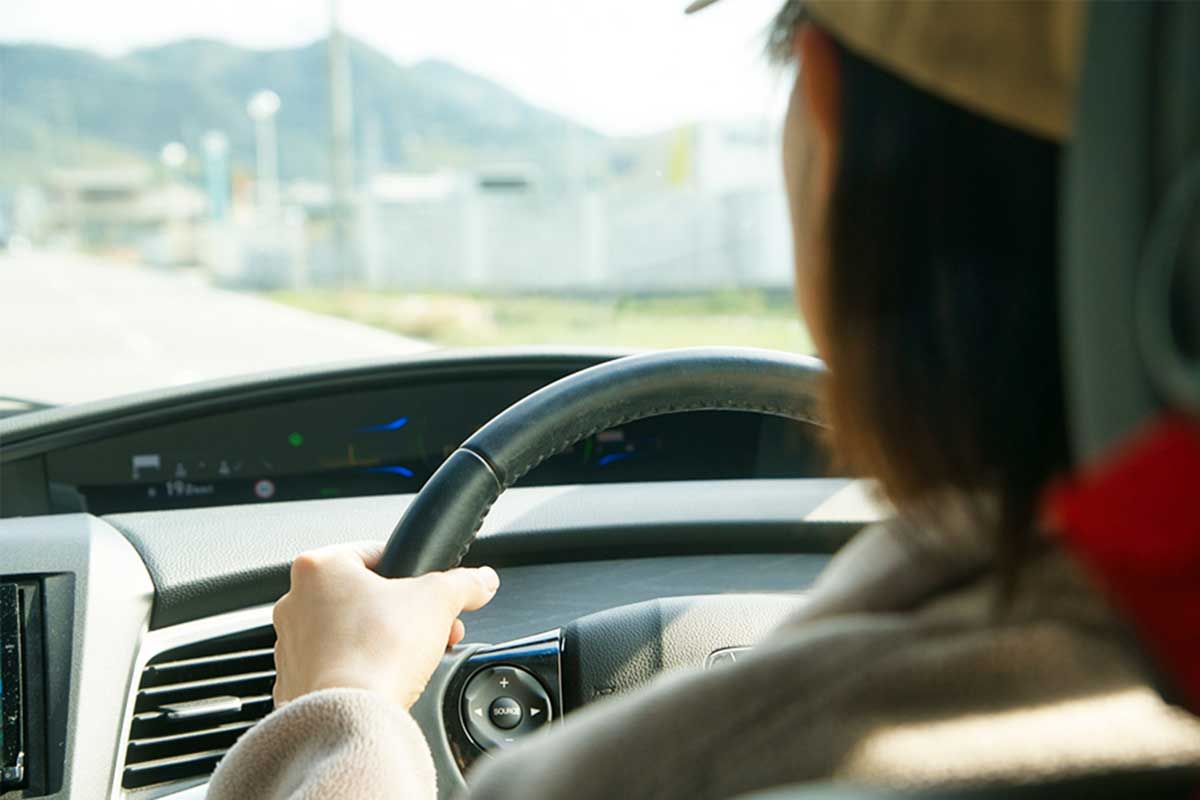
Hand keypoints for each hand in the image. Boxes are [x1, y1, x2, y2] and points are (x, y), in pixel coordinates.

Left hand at [272, 541, 499, 709]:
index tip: (431, 594)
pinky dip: (362, 670)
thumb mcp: (439, 600)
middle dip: (405, 612)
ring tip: (414, 657)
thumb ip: (463, 583)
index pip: (376, 554)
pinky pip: (338, 667)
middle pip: (365, 596)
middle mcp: (295, 601)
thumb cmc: (377, 651)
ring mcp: (290, 645)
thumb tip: (481, 581)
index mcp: (320, 567)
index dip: (414, 574)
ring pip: (351, 632)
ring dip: (385, 640)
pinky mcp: (295, 681)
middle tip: (432, 628)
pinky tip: (386, 679)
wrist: (352, 716)